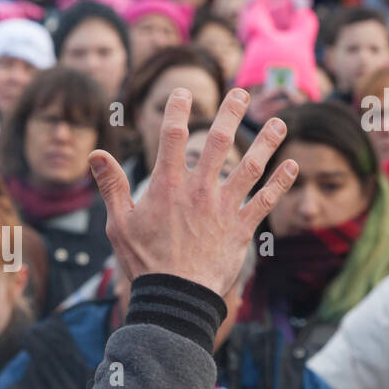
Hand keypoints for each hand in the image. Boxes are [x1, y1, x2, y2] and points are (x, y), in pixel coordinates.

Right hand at [89, 87, 297, 295]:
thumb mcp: (118, 223)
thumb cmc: (144, 261)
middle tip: (241, 94)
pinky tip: (292, 166)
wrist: (176, 296)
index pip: (172, 136)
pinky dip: (280, 183)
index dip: (177, 109)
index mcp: (168, 185)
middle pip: (219, 142)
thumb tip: (95, 154)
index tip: (182, 92)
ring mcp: (223, 207)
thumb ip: (111, 185)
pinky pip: (265, 200)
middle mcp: (199, 189)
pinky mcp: (241, 228)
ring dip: (267, 142)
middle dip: (231, 114)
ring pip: (250, 166)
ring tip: (279, 122)